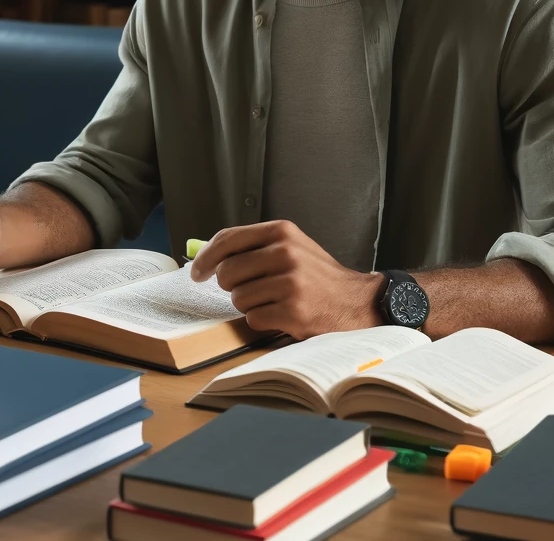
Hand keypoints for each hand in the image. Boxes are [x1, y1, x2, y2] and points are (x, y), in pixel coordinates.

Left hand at [189, 220, 383, 339]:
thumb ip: (254, 246)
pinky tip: (282, 314)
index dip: (206, 257)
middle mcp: (286, 253)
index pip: (228, 238)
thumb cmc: (317, 276)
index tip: (197, 271)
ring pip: (238, 298)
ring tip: (273, 301)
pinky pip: (253, 318)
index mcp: (282, 232)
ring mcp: (291, 283)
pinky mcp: (294, 311)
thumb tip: (207, 255)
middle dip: (231, 286)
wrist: (356, 302)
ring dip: (249, 305)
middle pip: (227, 272)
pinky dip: (262, 320)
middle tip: (250, 289)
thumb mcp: (292, 247)